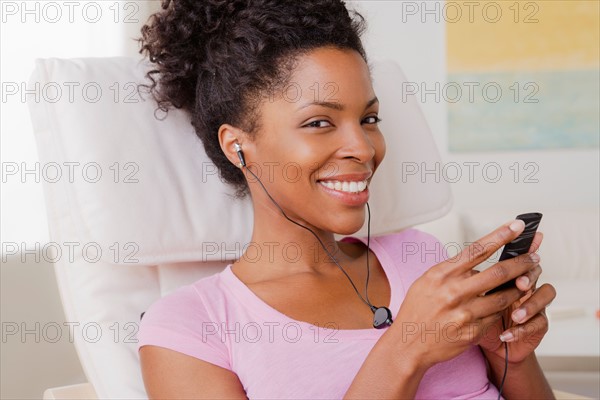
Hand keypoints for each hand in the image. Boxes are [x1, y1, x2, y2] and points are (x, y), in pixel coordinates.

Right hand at [389, 220, 542, 369]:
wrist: (409, 344)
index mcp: (442, 274)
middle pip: (498, 272)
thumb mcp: (427, 281)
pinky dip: (503, 309)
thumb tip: (478, 264)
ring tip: (525, 282)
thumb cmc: (417, 310)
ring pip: (503, 297)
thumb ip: (452, 271)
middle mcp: (454, 292)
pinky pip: (495, 316)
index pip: (477, 250)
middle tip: (534, 258)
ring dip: (518, 288)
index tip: (517, 227)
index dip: (500, 236)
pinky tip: (506, 305)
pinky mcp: (472, 331)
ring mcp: (465, 313)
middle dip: (521, 262)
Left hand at [478, 233, 556, 364]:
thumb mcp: (468, 295)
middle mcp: (524, 285)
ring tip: (516, 316)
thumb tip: (469, 270)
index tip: (526, 239)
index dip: (523, 247)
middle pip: (534, 271)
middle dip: (528, 275)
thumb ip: (472, 281)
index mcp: (508, 275)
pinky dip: (523, 329)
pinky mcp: (538, 325)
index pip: (517, 256)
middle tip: (520, 283)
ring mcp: (534, 304)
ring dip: (531, 305)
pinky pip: (539, 323)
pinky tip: (507, 335)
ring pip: (546, 294)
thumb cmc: (473, 317)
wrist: (485, 343)